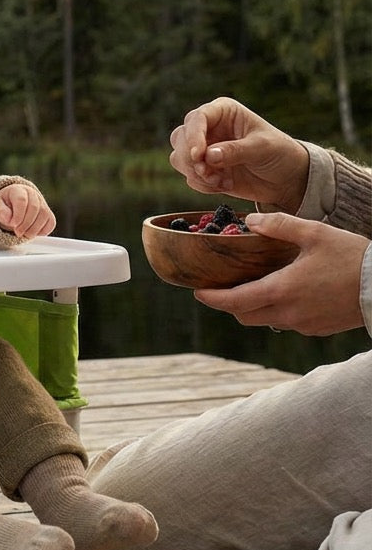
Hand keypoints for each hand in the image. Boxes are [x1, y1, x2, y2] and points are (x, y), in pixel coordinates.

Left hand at [0, 183, 55, 240]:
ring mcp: (42, 203)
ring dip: (34, 229)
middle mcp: (32, 194)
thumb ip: (1, 212)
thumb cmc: (4, 206)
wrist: (12, 206)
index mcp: (18, 190)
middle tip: (18, 232)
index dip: (18, 215)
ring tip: (24, 234)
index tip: (13, 224)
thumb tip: (9, 218)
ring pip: (45, 215)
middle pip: (35, 208)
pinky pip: (51, 223)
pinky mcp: (48, 214)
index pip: (22, 200)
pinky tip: (32, 233)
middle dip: (26, 224)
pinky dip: (43, 231)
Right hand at [169, 97, 309, 210]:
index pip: (197, 118)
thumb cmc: (279, 153)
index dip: (194, 136)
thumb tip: (208, 156)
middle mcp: (209, 127)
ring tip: (220, 181)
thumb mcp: (262, 148)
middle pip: (180, 138)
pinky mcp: (203, 168)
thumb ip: (235, 151)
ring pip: (179, 158)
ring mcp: (204, 149)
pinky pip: (189, 177)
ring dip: (196, 173)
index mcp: (223, 112)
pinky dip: (202, 185)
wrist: (285, 179)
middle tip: (209, 172)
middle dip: (191, 159)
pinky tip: (224, 184)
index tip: (199, 156)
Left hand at [194, 212, 368, 335]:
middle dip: (228, 303)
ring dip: (251, 308)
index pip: (234, 302)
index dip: (211, 299)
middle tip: (221, 286)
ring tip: (249, 287)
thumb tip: (251, 220)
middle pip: (243, 315)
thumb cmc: (352, 257)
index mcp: (281, 291)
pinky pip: (285, 323)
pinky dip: (275, 311)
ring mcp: (303, 325)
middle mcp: (287, 313)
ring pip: (263, 321)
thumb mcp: (314, 233)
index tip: (197, 291)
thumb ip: (279, 225)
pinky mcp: (316, 330)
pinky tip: (281, 292)